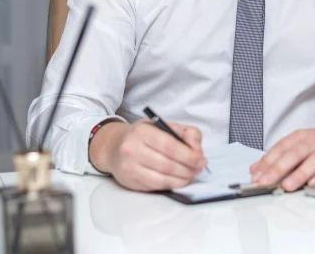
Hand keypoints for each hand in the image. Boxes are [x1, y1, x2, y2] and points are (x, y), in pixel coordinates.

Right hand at [88, 120, 207, 191]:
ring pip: (162, 179)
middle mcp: (132, 149)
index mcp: (142, 131)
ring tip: (190, 175)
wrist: (113, 146)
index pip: (170, 146)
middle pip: (167, 165)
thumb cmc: (142, 136)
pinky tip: (177, 180)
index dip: (189, 156)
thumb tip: (198, 151)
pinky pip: (155, 187)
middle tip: (198, 169)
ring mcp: (129, 168)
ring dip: (181, 180)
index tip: (201, 160)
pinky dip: (170, 185)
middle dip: (188, 169)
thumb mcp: (163, 126)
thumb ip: (186, 133)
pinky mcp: (129, 182)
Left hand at [249, 119, 314, 191]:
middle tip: (266, 181)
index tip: (256, 176)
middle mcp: (313, 141)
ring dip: (299, 174)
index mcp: (299, 137)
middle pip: (294, 153)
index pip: (280, 148)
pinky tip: (313, 184)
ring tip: (287, 186)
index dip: (266, 162)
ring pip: (313, 161)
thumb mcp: (298, 145)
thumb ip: (277, 157)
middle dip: (278, 168)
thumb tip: (255, 170)